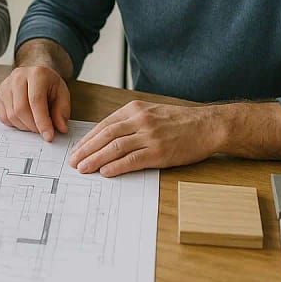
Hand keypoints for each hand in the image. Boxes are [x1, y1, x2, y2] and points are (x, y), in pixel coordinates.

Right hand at [0, 65, 70, 141]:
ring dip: (25, 126)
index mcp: (37, 74)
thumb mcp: (62, 94)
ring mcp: (6, 86)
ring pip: (11, 115)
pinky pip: (4, 117)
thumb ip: (61, 111)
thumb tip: (61, 127)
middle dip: (33, 126)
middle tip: (42, 132)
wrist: (36, 74)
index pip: (36, 100)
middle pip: (21, 109)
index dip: (42, 121)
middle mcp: (18, 77)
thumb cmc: (49, 84)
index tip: (48, 136)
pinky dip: (16, 125)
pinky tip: (25, 120)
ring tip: (35, 125)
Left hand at [68, 101, 221, 176]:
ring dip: (96, 159)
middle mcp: (140, 120)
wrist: (207, 126)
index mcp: (135, 109)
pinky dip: (117, 166)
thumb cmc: (179, 121)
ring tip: (83, 168)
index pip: (104, 125)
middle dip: (86, 150)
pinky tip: (105, 172)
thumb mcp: (151, 112)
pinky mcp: (159, 152)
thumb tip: (107, 136)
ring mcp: (150, 136)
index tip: (77, 150)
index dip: (88, 139)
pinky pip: (133, 159)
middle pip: (105, 136)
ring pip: (115, 148)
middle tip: (73, 162)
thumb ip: (130, 121)